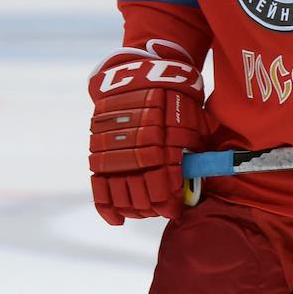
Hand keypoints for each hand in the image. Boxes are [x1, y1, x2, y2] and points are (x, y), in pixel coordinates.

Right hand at [88, 40, 205, 224]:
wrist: (141, 74)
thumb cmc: (176, 99)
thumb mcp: (192, 121)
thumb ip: (192, 152)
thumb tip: (195, 182)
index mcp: (162, 138)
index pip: (163, 183)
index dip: (169, 203)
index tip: (175, 212)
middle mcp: (135, 145)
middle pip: (141, 192)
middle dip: (152, 209)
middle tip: (160, 212)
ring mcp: (114, 148)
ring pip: (121, 192)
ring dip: (133, 209)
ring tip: (143, 214)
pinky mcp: (97, 148)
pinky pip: (99, 185)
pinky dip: (107, 206)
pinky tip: (117, 219)